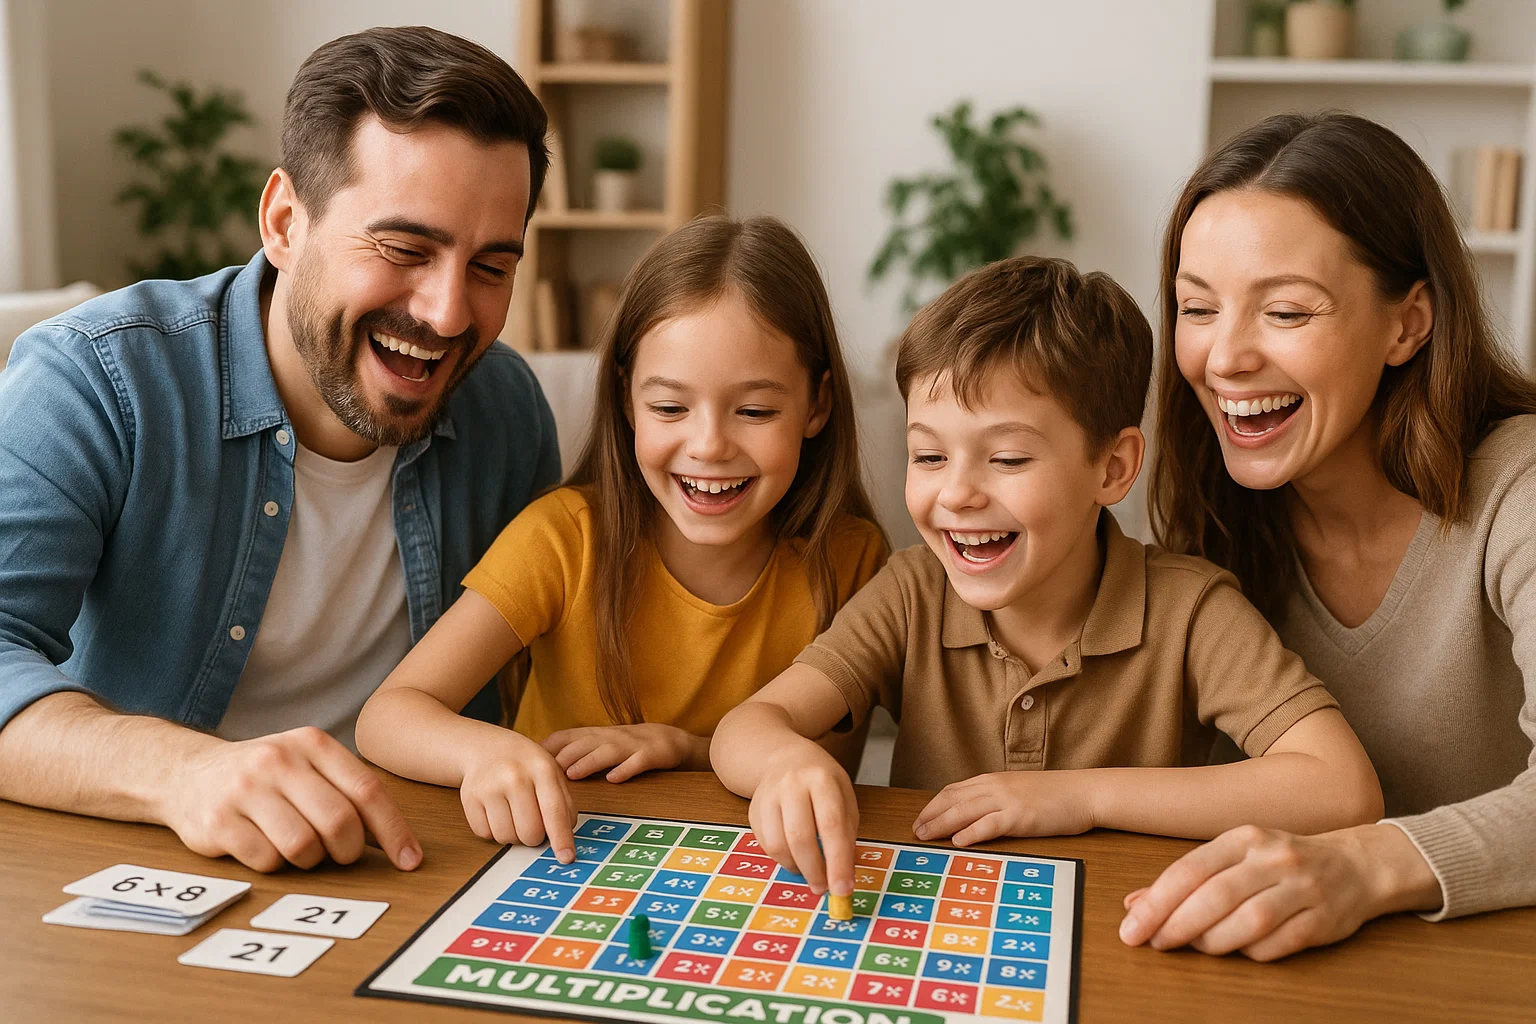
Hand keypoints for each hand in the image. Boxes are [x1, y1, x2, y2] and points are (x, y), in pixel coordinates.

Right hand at [159, 726, 421, 873]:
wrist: (186, 772)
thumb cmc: (265, 777)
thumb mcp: (308, 766)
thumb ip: (349, 794)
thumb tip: (400, 843)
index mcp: (312, 744)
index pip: (367, 791)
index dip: (394, 831)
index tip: (410, 860)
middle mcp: (279, 760)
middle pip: (339, 822)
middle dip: (347, 850)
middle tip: (339, 855)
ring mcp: (245, 789)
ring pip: (303, 846)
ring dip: (309, 859)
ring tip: (297, 845)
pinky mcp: (218, 821)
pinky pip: (267, 861)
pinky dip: (274, 864)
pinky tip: (264, 846)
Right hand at [460, 730, 575, 860]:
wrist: (486, 748)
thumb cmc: (525, 765)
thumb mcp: (552, 773)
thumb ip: (564, 803)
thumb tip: (565, 838)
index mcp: (541, 769)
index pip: (554, 811)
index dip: (561, 838)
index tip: (566, 857)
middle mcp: (514, 777)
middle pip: (530, 832)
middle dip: (535, 836)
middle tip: (533, 822)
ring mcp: (489, 787)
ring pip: (507, 837)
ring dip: (514, 835)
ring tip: (514, 814)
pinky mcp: (469, 798)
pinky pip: (486, 835)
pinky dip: (494, 831)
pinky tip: (497, 812)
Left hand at [542, 724, 706, 781]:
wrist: (668, 739)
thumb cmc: (626, 746)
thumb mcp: (597, 745)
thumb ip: (572, 752)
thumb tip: (537, 769)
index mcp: (594, 736)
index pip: (565, 737)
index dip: (546, 749)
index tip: (526, 763)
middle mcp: (609, 737)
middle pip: (582, 744)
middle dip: (562, 757)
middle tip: (542, 775)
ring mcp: (631, 745)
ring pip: (607, 751)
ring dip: (588, 761)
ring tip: (572, 774)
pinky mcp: (651, 754)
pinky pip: (637, 761)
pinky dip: (626, 769)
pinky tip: (614, 778)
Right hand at [746, 745, 856, 896]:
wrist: (784, 757)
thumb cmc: (821, 781)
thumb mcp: (844, 797)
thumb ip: (846, 833)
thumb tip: (844, 875)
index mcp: (821, 779)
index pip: (831, 826)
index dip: (838, 862)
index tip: (843, 889)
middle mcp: (791, 785)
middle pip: (800, 837)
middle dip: (814, 871)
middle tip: (824, 889)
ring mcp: (768, 796)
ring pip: (777, 845)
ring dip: (796, 868)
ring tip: (810, 872)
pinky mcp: (753, 810)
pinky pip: (765, 845)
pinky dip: (782, 859)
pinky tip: (794, 856)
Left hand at [914, 770, 1096, 844]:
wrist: (1085, 793)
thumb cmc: (1055, 796)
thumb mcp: (1019, 791)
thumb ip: (996, 799)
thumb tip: (973, 817)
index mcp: (993, 780)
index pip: (953, 790)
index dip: (933, 805)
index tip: (920, 819)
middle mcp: (996, 786)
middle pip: (953, 799)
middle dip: (930, 815)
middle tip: (915, 831)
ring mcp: (1008, 800)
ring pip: (965, 811)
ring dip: (942, 824)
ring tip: (926, 836)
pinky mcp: (1021, 816)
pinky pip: (990, 824)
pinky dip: (971, 833)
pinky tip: (959, 842)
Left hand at [1118, 823, 1442, 960]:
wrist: (1357, 864)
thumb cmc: (1282, 862)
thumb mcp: (1234, 856)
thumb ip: (1187, 878)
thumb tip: (1133, 903)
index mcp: (1245, 837)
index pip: (1191, 868)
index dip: (1157, 899)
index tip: (1132, 925)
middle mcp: (1274, 858)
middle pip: (1216, 895)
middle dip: (1177, 923)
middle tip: (1154, 942)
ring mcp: (1302, 888)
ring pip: (1248, 921)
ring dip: (1213, 941)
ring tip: (1193, 947)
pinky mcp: (1324, 920)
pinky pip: (1279, 944)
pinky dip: (1251, 952)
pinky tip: (1238, 951)